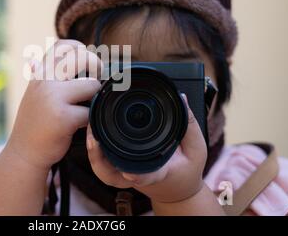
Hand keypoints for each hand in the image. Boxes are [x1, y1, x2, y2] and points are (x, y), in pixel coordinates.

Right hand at [6, 39, 102, 170]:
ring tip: (86, 108)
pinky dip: (90, 120)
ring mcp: (53, 97)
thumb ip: (39, 77)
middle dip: (96, 69)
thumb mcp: (32, 95)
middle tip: (96, 84)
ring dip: (95, 98)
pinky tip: (81, 125)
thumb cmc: (33, 123)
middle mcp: (44, 81)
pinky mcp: (63, 117)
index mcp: (40, 73)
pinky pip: (90, 112)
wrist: (23, 153)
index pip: (63, 45)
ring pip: (91, 85)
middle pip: (82, 58)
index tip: (86, 65)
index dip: (80, 50)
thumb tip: (33, 59)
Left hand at [86, 94, 206, 202]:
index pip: (146, 174)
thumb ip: (189, 125)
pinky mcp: (120, 166)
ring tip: (90, 129)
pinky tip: (93, 128)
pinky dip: (95, 147)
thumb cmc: (186, 169)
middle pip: (112, 174)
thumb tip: (182, 99)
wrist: (176, 188)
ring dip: (93, 152)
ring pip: (103, 168)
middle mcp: (137, 173)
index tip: (129, 172)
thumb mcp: (196, 149)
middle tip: (92, 139)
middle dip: (99, 157)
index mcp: (158, 172)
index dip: (138, 174)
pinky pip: (103, 160)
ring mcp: (126, 172)